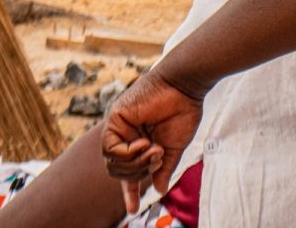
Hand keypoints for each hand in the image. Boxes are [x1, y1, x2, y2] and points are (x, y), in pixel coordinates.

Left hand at [101, 69, 203, 214]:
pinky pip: (111, 149)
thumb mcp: (173, 148)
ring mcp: (119, 128)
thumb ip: (163, 168)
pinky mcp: (114, 119)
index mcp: (139, 143)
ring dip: (136, 163)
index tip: (133, 208)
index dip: (129, 192)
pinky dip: (128, 152)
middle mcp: (126, 136)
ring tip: (155, 150)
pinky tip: (145, 143)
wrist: (184, 87)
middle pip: (117, 171)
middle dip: (138, 172)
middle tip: (158, 159)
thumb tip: (159, 190)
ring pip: (112, 163)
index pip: (128, 172)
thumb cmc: (183, 112)